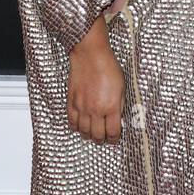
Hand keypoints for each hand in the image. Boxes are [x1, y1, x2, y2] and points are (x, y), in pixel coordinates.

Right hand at [67, 15, 125, 142]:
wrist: (90, 54)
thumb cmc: (108, 67)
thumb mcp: (122, 87)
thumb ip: (120, 105)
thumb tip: (118, 118)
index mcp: (111, 107)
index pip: (113, 132)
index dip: (114, 139)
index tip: (114, 139)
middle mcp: (95, 110)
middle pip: (97, 135)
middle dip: (102, 140)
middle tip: (104, 139)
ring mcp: (82, 107)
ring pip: (83, 131)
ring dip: (88, 136)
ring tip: (92, 135)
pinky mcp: (71, 101)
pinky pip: (71, 121)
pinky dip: (76, 127)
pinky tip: (79, 127)